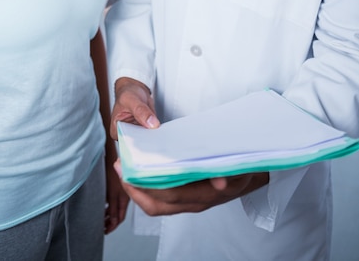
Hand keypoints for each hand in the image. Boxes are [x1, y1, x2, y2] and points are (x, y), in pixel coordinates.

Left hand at [104, 153, 129, 233]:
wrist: (110, 159)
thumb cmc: (112, 174)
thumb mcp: (112, 194)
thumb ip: (113, 209)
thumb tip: (113, 222)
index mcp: (124, 200)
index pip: (120, 218)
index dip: (113, 226)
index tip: (105, 231)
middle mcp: (123, 197)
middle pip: (117, 213)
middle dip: (110, 221)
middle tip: (101, 227)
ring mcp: (120, 192)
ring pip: (114, 207)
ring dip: (108, 214)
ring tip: (99, 218)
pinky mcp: (116, 187)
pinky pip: (112, 200)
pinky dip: (107, 206)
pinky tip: (101, 205)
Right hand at [110, 77, 159, 139]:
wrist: (135, 89)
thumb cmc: (127, 93)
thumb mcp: (131, 99)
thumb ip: (141, 111)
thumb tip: (152, 123)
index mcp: (116, 130)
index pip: (127, 142)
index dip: (137, 144)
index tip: (148, 142)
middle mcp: (126, 134)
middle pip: (137, 143)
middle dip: (148, 142)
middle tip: (157, 139)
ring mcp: (137, 132)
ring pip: (146, 140)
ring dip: (154, 137)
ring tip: (161, 135)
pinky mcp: (146, 129)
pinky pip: (153, 133)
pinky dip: (157, 132)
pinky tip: (162, 130)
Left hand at [113, 160, 268, 216]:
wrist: (250, 175)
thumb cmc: (242, 168)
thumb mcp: (240, 169)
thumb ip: (229, 174)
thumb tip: (219, 181)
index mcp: (204, 196)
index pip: (169, 196)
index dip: (147, 186)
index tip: (131, 170)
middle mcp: (193, 203)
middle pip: (156, 205)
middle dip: (134, 188)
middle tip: (120, 167)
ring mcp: (189, 202)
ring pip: (156, 205)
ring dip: (137, 189)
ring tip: (124, 169)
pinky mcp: (186, 197)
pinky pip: (162, 199)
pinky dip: (147, 188)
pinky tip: (140, 172)